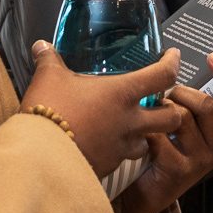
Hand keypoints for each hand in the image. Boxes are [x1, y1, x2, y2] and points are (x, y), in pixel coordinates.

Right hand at [22, 44, 183, 179]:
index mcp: (122, 93)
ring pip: (149, 142)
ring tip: (132, 127)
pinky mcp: (109, 166)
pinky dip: (120, 151)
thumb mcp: (48, 78)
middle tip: (161, 103)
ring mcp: (121, 146)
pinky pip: (123, 159)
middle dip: (173, 110)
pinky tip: (107, 145)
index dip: (173, 63)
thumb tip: (41, 46)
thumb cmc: (49, 110)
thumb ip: (49, 60)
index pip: (163, 75)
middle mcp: (129, 121)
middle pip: (173, 117)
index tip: (174, 56)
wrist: (38, 155)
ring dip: (146, 134)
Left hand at [112, 54, 212, 212]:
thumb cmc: (164, 150)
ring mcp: (203, 160)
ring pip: (183, 117)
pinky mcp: (182, 170)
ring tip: (151, 121)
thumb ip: (189, 102)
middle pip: (208, 104)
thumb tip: (175, 61)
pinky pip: (162, 135)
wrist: (148, 193)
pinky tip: (143, 140)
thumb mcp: (184, 125)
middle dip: (181, 94)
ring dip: (161, 112)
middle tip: (164, 100)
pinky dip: (148, 132)